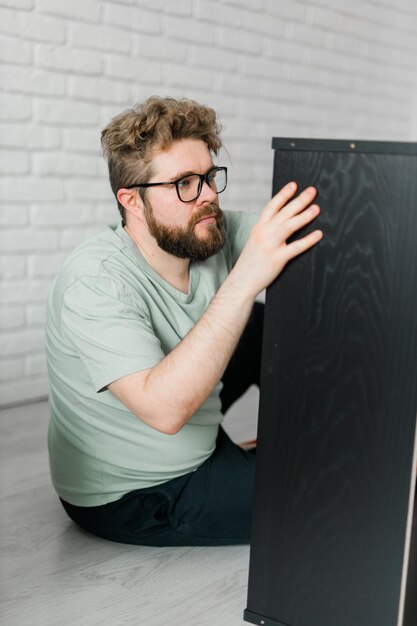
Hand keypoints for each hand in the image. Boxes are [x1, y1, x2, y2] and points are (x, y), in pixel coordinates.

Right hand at [233, 182, 322, 297]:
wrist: (241, 281)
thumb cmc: (249, 263)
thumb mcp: (254, 242)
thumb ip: (266, 231)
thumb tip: (281, 222)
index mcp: (258, 228)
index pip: (272, 206)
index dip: (284, 194)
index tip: (294, 185)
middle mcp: (264, 233)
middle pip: (284, 212)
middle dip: (299, 200)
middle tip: (312, 191)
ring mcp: (270, 245)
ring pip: (289, 226)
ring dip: (304, 215)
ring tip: (316, 208)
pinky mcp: (277, 259)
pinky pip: (296, 247)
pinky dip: (308, 240)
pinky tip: (318, 234)